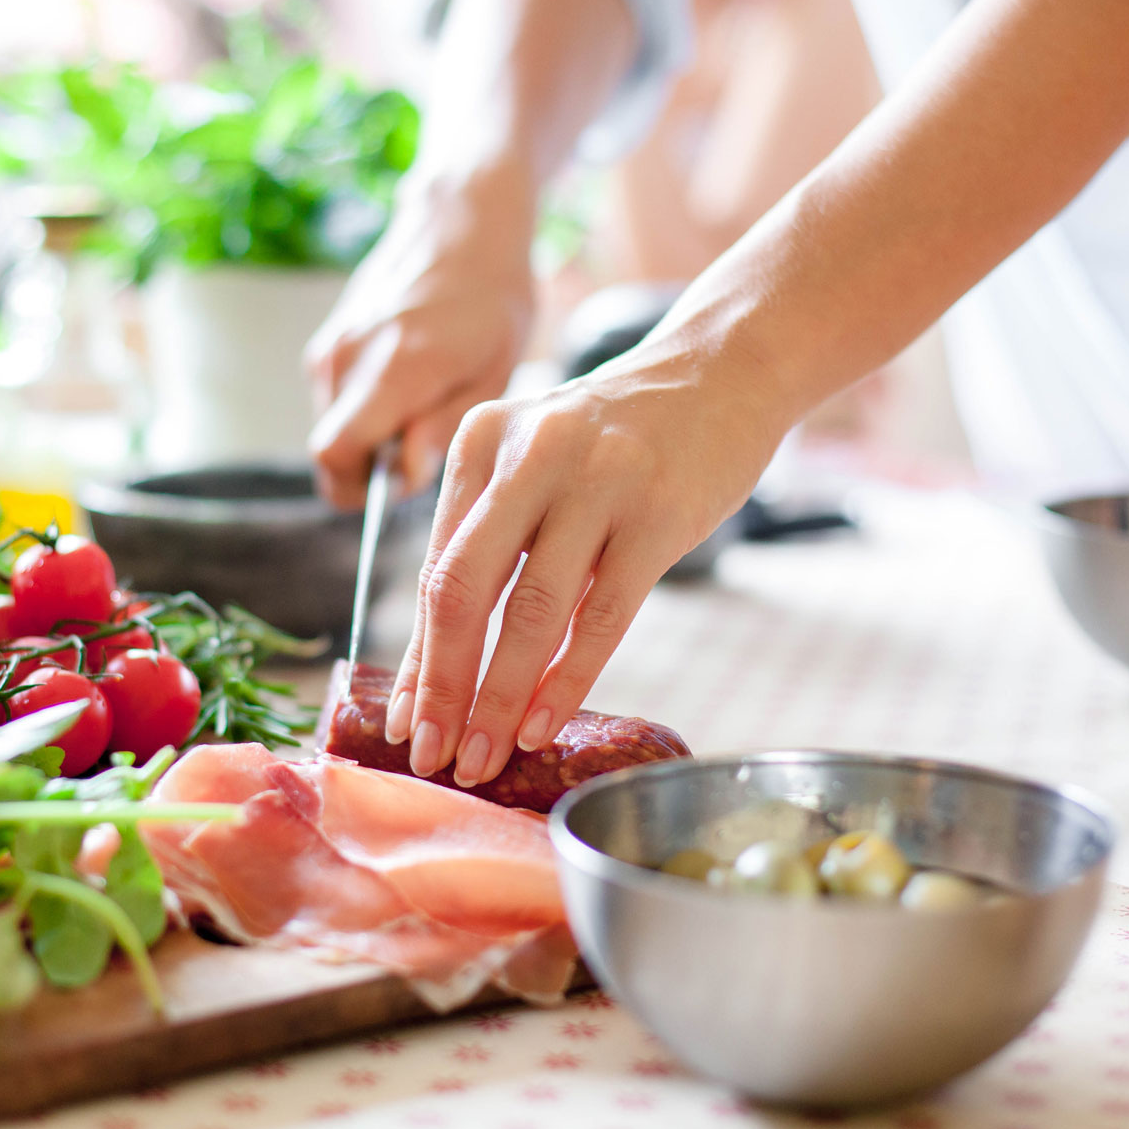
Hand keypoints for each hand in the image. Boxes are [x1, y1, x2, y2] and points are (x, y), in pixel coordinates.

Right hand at [306, 167, 537, 508]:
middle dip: (373, 466)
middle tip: (427, 442)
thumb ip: (444, 428)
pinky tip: (409, 381)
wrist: (462, 224)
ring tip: (425, 402)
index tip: (404, 482)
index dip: (361, 489)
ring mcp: (331, 346)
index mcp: (393, 368)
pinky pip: (336, 400)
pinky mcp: (328, 341)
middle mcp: (348, 357)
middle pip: (331, 450)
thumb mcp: (494, 372)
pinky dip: (365, 408)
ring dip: (372, 435)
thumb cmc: (493, 300)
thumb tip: (404, 476)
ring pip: (334, 426)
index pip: (334, 455)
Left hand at [386, 333, 785, 785]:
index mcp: (481, 443)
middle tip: (435, 755)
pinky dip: (566, 680)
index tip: (407, 722)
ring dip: (500, 699)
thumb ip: (490, 539)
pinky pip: (600, 617)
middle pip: (464, 591)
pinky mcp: (657, 514)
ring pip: (531, 613)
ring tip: (485, 757)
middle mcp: (528, 455)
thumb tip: (442, 662)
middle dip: (443, 686)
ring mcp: (596, 482)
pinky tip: (543, 724)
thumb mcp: (535, 460)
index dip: (418, 656)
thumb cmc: (618, 436)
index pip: (436, 570)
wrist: (721, 371)